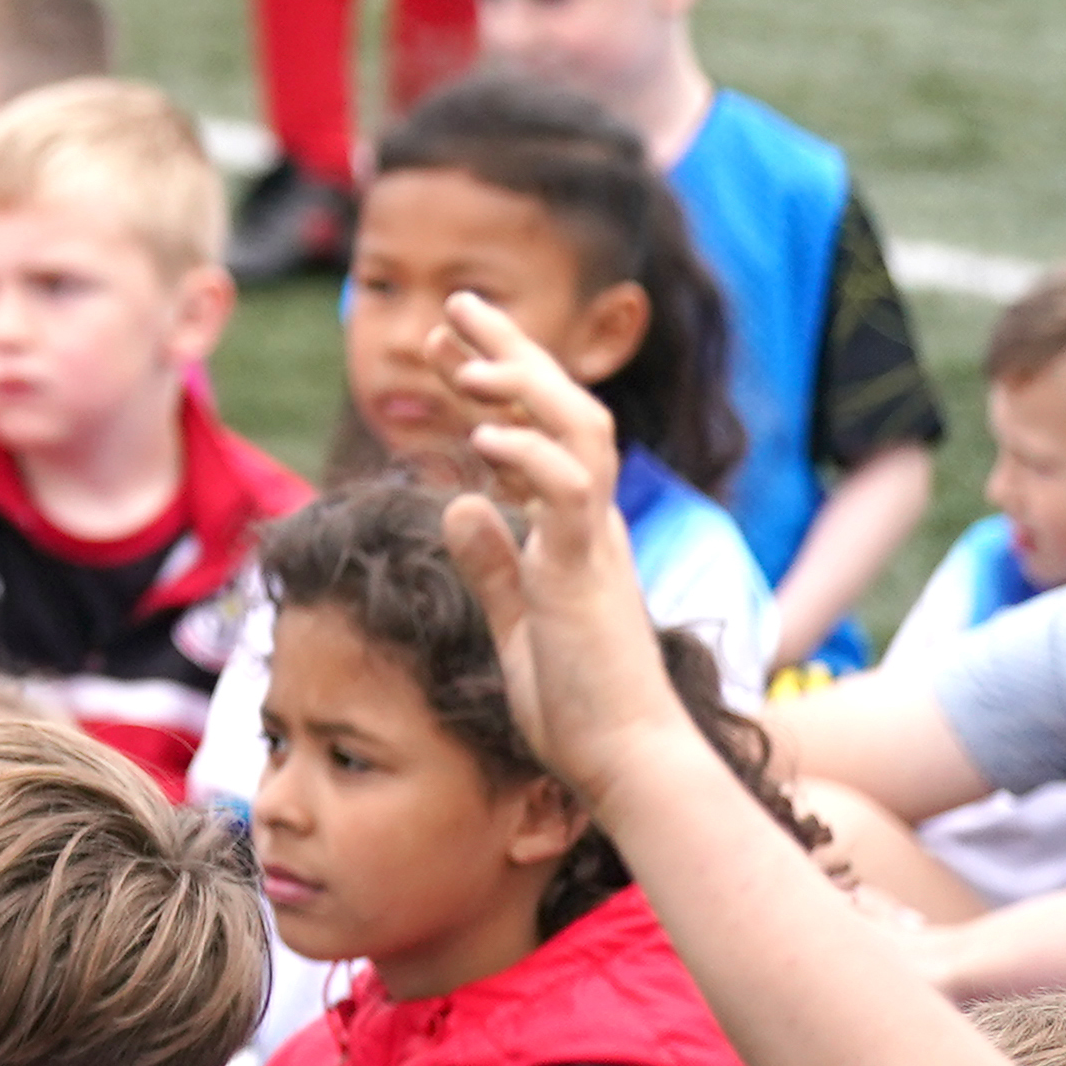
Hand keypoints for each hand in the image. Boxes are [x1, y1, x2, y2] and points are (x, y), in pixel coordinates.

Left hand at [430, 293, 680, 803]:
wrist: (624, 761)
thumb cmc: (576, 704)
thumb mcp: (516, 622)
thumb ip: (491, 564)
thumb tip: (459, 503)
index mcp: (567, 530)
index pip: (529, 433)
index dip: (489, 385)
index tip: (440, 348)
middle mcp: (589, 522)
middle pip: (560, 409)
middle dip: (507, 351)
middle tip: (454, 305)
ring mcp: (594, 542)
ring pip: (579, 431)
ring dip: (520, 385)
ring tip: (461, 355)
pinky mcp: (590, 573)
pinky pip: (570, 494)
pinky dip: (529, 456)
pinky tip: (482, 434)